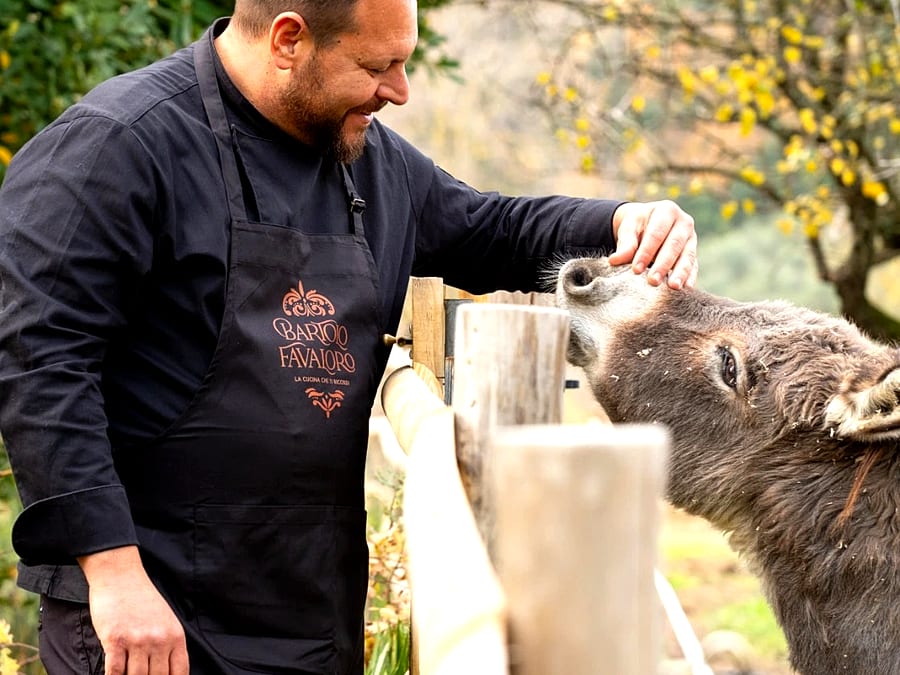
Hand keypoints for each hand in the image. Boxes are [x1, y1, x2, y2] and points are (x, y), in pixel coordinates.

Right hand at [79, 546, 188, 674]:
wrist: (120, 575)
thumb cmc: (142, 599)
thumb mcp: (165, 620)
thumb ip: (168, 644)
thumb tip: (168, 671)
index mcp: (175, 636)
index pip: (179, 672)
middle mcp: (159, 640)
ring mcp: (137, 641)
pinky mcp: (115, 640)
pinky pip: (114, 672)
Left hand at [608, 200, 697, 288]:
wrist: (647, 224)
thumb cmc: (637, 225)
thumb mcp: (628, 228)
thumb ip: (625, 244)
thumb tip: (614, 260)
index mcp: (667, 211)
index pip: (656, 233)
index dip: (646, 252)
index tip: (636, 269)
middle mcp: (684, 222)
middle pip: (674, 245)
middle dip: (663, 264)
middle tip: (653, 281)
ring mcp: (691, 238)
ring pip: (687, 255)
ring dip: (680, 272)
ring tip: (673, 287)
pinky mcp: (693, 252)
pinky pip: (694, 265)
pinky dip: (690, 277)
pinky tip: (686, 288)